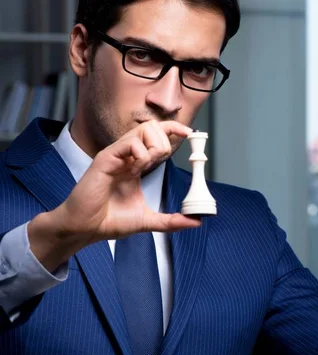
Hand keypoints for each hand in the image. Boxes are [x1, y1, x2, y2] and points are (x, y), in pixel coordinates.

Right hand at [29, 120, 200, 271]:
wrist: (85, 228)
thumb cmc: (109, 221)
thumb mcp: (148, 220)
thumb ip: (172, 220)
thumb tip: (196, 221)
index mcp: (135, 164)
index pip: (157, 135)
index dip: (175, 129)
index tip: (190, 133)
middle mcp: (126, 155)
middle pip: (154, 126)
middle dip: (166, 142)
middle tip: (159, 162)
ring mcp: (116, 155)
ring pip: (144, 129)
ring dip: (154, 148)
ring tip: (143, 168)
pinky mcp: (105, 158)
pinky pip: (130, 143)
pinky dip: (140, 156)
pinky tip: (133, 171)